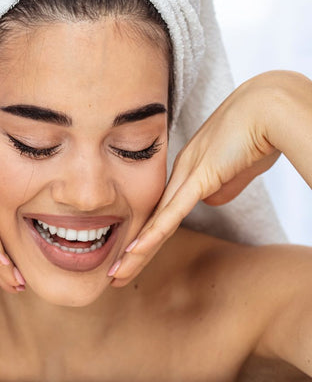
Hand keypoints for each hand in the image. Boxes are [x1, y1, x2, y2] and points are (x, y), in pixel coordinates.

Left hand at [109, 71, 283, 286]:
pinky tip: (134, 252)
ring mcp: (187, 175)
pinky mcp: (199, 177)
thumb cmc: (255, 136)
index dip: (147, 238)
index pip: (162, 214)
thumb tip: (209, 201)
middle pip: (152, 221)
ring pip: (155, 222)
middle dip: (132, 251)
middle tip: (115, 274)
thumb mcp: (234, 171)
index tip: (134, 258)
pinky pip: (171, 213)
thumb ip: (219, 187)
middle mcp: (180, 175)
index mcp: (188, 173)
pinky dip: (152, 234)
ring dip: (135, 252)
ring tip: (116, 274)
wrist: (266, 108)